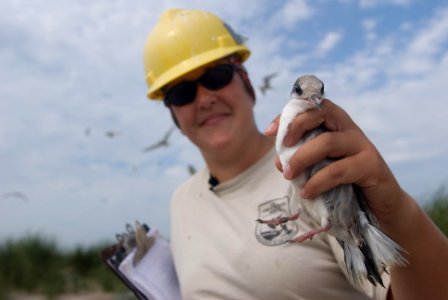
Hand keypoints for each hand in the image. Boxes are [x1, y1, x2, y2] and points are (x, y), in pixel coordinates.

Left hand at [265, 99, 406, 225]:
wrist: (380, 208)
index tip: (269, 132)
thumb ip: (303, 160)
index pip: (311, 107)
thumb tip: (279, 162)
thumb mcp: (321, 168)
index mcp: (337, 125)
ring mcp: (363, 146)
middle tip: (281, 148)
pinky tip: (307, 192)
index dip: (288, 115)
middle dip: (295, 126)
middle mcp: (350, 130)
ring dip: (301, 158)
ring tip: (288, 175)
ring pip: (327, 141)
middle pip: (321, 112)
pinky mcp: (372, 166)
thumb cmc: (346, 185)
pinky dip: (317, 181)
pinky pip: (338, 170)